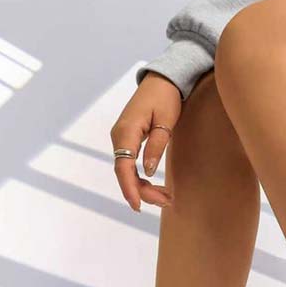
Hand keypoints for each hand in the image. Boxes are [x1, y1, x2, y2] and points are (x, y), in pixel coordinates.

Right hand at [109, 72, 181, 210]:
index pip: (123, 167)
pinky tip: (152, 187)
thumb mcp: (165, 122)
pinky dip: (140, 177)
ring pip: (127, 170)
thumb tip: (148, 172)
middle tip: (166, 202)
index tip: (138, 205)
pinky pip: (130, 164)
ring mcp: (122, 138)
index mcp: (126, 131)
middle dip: (142, 191)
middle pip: (124, 172)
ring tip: (164, 198)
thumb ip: (156, 146)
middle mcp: (119, 136)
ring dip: (143, 187)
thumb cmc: (166, 97)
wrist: (163, 80)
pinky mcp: (128, 139)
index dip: (130, 188)